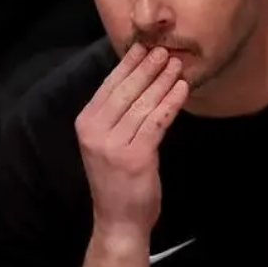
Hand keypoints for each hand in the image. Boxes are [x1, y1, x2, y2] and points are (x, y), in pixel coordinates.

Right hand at [75, 44, 188, 237]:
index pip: (109, 86)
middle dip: (147, 68)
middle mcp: (95, 131)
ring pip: (144, 104)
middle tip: (165, 50)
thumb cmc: (116, 181)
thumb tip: (137, 81)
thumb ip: (115, 116)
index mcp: (86, 124)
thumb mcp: (106, 143)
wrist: (118, 220)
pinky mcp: (136, 156)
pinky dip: (171, 103)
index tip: (143, 46)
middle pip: (126, 91)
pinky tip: (181, 90)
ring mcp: (114, 144)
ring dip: (163, 81)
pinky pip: (157, 122)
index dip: (128, 65)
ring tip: (177, 65)